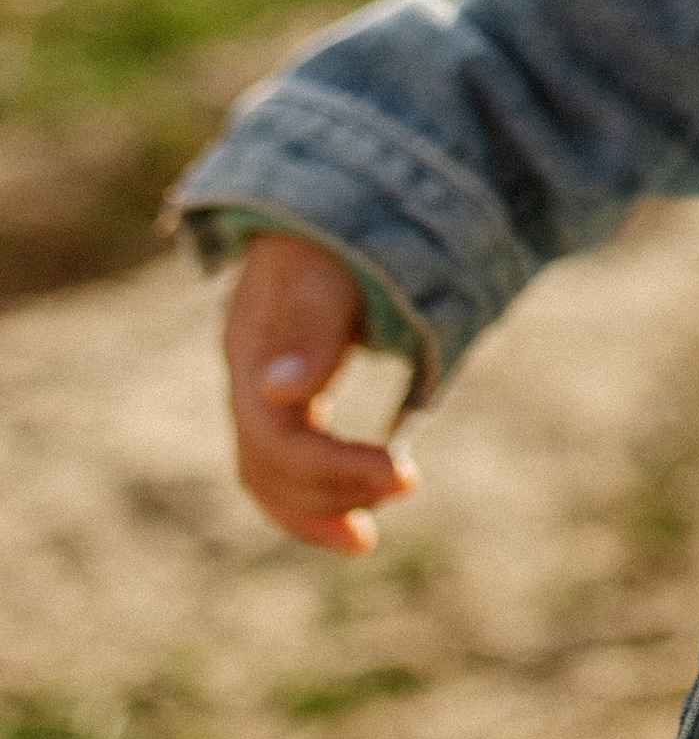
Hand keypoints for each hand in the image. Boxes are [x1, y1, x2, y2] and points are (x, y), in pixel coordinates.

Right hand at [224, 233, 420, 554]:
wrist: (325, 202)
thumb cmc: (329, 229)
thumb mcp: (323, 268)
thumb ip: (308, 327)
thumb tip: (283, 392)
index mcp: (251, 351)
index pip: (276, 438)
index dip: (335, 468)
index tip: (405, 474)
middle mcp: (249, 377)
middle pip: (267, 466)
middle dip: (333, 491)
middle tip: (408, 485)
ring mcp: (264, 388)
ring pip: (269, 474)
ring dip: (318, 507)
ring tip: (366, 536)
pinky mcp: (289, 394)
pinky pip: (285, 460)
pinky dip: (314, 494)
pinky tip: (355, 511)